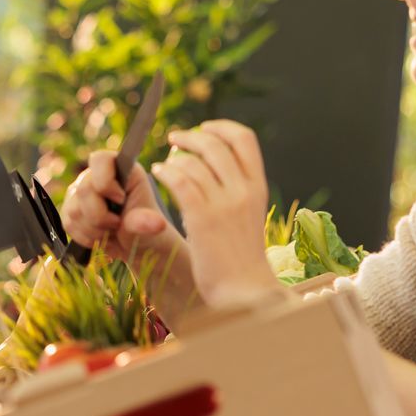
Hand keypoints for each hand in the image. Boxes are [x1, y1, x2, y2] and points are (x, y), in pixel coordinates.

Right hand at [62, 149, 180, 262]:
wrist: (135, 246)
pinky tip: (100, 236)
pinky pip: (68, 224)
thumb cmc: (145, 227)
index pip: (99, 159)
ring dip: (94, 229)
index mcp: (120, 168)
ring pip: (74, 210)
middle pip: (84, 190)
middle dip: (100, 215)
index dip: (105, 181)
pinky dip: (86, 236)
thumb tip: (156, 224)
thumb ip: (146, 221)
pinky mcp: (70, 210)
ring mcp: (79, 192)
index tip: (120, 200)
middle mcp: (96, 176)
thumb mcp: (149, 224)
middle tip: (117, 224)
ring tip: (110, 231)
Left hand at [150, 121, 282, 310]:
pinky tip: (158, 174)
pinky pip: (180, 181)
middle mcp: (243, 190)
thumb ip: (238, 189)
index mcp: (258, 186)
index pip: (244, 138)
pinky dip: (166, 172)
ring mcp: (223, 204)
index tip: (204, 128)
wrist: (244, 289)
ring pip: (193, 161)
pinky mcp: (201, 219)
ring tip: (164, 163)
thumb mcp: (249, 215)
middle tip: (173, 139)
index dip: (221, 127)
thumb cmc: (241, 256)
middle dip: (190, 136)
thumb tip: (216, 164)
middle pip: (215, 144)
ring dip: (174, 156)